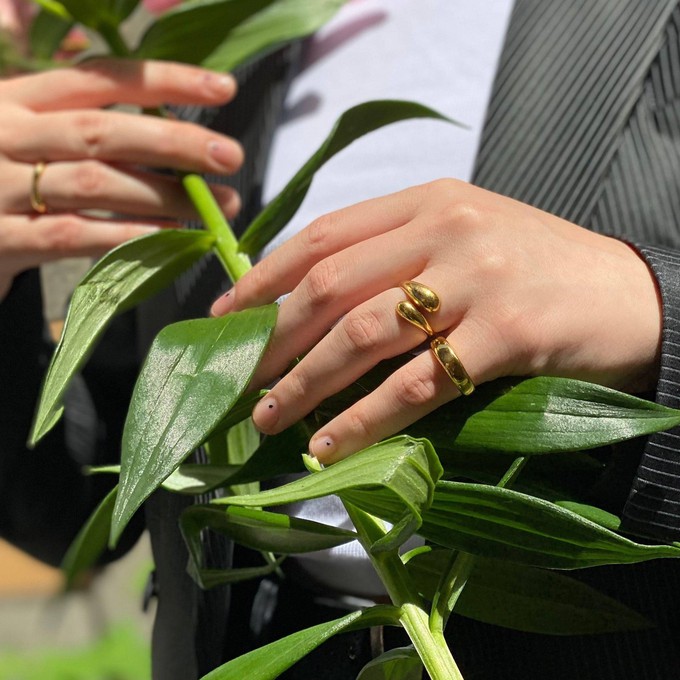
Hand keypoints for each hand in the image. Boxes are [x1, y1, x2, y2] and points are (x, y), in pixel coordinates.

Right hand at [0, 59, 242, 299]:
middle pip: (103, 130)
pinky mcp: (2, 239)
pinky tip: (169, 237)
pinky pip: (73, 236)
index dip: (164, 81)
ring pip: (95, 184)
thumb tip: (161, 117)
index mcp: (18, 98)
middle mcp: (9, 133)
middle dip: (174, 141)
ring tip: (215, 208)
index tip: (223, 88)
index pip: (100, 79)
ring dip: (163, 196)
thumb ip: (75, 118)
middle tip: (230, 155)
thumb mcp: (23, 129)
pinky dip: (126, 236)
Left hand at [212, 179, 661, 462]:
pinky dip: (364, 418)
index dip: (266, 276)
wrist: (633, 295)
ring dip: (305, 382)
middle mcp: (447, 229)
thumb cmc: (539, 269)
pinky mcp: (507, 331)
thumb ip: (398, 255)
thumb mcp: (466, 240)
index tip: (228, 314)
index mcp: (429, 201)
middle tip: (240, 378)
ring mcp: (477, 278)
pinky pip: (415, 383)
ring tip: (270, 418)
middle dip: (275, 339)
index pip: (325, 235)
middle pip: (331, 286)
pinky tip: (330, 444)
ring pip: (362, 334)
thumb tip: (313, 302)